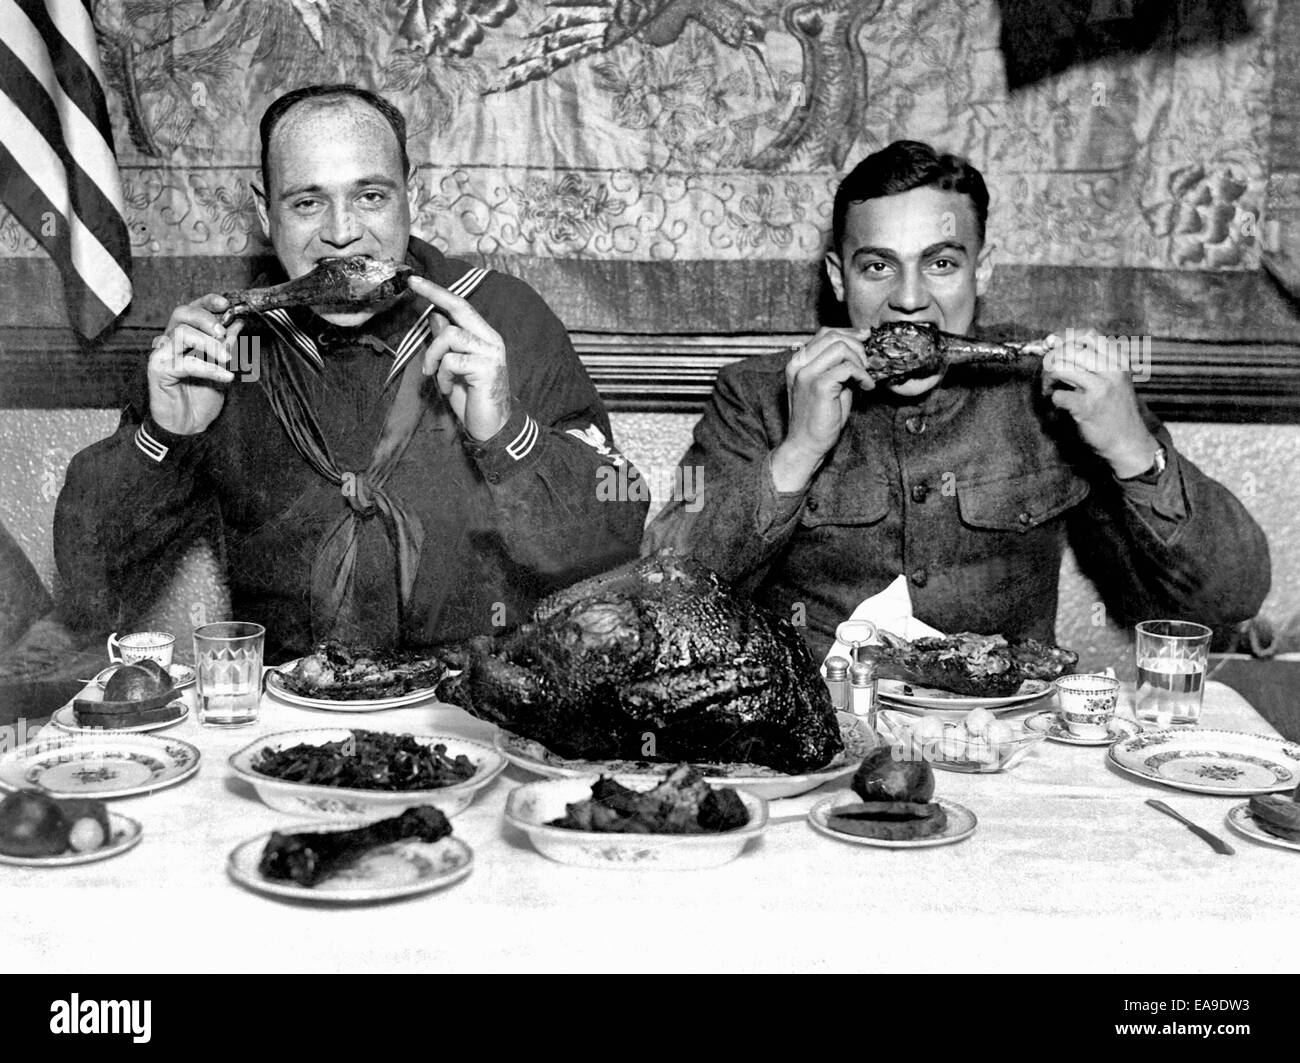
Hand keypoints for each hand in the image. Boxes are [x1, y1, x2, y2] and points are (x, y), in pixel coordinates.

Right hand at [149, 295, 239, 435]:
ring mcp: (161, 354)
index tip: (227, 303)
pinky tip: (226, 377)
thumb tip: (237, 322)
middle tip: (223, 333)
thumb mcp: (222, 367)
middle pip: (181, 313)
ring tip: (227, 359)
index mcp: (185, 337)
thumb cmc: (202, 396)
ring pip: (181, 332)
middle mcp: (170, 341)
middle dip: (206, 317)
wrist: (189, 425)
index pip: (192, 309)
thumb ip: (227, 345)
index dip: (207, 302)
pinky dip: (209, 368)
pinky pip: (184, 362)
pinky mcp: (158, 370)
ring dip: (209, 344)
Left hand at [411, 276, 510, 440]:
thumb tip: (434, 315)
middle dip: (433, 293)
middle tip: (412, 283)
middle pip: (459, 308)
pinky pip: (451, 361)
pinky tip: (449, 388)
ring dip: (433, 357)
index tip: (415, 280)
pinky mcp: (487, 368)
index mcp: (483, 337)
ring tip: (434, 376)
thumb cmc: (472, 398)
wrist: (492, 427)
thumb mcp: (452, 367)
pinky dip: (443, 376)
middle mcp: (490, 340)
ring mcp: (490, 353)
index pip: (461, 307)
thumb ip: (446, 342)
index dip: (439, 292)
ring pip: (449, 336)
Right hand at [770, 328, 873, 491]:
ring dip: (860, 361)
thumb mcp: (828, 385)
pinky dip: (862, 375)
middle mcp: (798, 364)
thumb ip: (837, 365)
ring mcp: (806, 374)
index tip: (865, 339)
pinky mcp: (819, 385)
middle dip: (857, 347)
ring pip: (841, 347)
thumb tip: (860, 347)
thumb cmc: (819, 418)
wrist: (806, 445)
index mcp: (798, 362)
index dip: (849, 333)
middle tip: (867, 366)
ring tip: (864, 379)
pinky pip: (848, 368)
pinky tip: (866, 387)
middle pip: (833, 336)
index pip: (825, 333)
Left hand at [1041, 328, 1158, 476]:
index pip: (1089, 335)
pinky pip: (1059, 395)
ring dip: (1049, 378)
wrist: (1128, 440)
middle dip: (1052, 358)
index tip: (1052, 344)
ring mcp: (1101, 389)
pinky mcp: (1088, 408)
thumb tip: (1055, 343)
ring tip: (1051, 387)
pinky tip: (1060, 403)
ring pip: (1062, 368)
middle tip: (1048, 371)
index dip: (1065, 337)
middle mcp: (1112, 371)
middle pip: (1070, 350)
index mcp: (1118, 360)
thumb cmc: (1114, 407)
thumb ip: (1091, 360)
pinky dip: (1054, 398)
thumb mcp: (1113, 377)